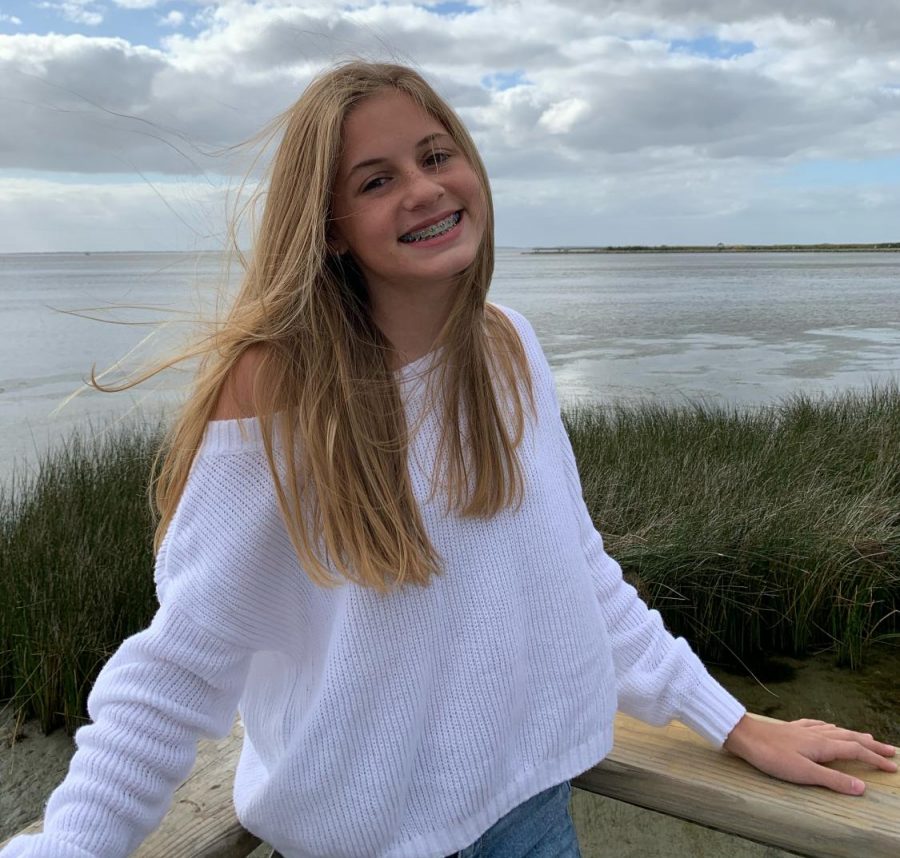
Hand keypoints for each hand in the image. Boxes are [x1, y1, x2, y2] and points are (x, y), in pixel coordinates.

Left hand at [723, 714, 896, 794]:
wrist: (744, 736)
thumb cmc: (772, 756)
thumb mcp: (804, 773)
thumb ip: (833, 779)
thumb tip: (862, 787)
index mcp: (823, 745)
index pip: (856, 751)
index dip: (875, 759)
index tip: (892, 767)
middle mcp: (816, 734)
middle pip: (850, 738)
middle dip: (871, 745)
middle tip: (889, 750)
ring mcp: (803, 729)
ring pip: (835, 730)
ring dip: (853, 735)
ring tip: (865, 737)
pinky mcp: (790, 728)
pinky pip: (816, 725)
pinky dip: (829, 727)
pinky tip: (827, 726)